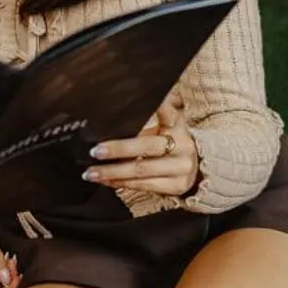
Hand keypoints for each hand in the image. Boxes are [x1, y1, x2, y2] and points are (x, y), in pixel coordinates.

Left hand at [85, 88, 199, 196]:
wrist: (196, 168)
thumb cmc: (170, 143)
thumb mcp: (164, 128)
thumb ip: (144, 124)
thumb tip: (107, 124)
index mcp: (177, 124)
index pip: (167, 112)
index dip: (158, 106)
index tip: (146, 101)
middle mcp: (183, 144)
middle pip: (147, 146)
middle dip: (118, 149)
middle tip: (96, 151)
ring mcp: (181, 167)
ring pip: (142, 170)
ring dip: (113, 172)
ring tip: (92, 172)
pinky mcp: (176, 186)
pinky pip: (143, 185)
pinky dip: (121, 183)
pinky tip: (106, 181)